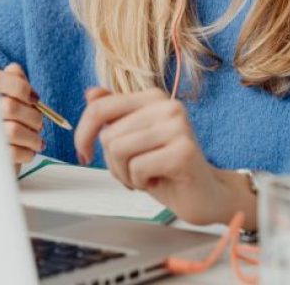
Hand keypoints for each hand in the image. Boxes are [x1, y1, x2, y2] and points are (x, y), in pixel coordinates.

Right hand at [0, 63, 43, 164]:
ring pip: (13, 131)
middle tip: (38, 125)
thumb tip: (15, 70)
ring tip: (36, 141)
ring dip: (33, 138)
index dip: (23, 89)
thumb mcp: (0, 93)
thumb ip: (10, 78)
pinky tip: (27, 152)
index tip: (34, 100)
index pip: (4, 82)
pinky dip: (26, 153)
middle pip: (11, 107)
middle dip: (33, 118)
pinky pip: (11, 152)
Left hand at [74, 87, 233, 224]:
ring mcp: (178, 126)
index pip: (99, 107)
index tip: (83, 152)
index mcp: (151, 97)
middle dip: (112, 162)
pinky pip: (137, 168)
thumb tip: (91, 93)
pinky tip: (157, 181)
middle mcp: (166, 105)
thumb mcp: (133, 138)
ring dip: (125, 174)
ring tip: (145, 176)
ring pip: (118, 150)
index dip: (83, 133)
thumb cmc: (166, 168)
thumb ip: (114, 114)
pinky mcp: (184, 151)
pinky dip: (140, 182)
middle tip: (133, 172)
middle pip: (108, 134)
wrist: (206, 195)